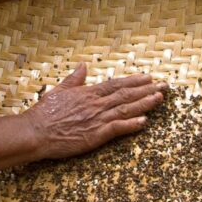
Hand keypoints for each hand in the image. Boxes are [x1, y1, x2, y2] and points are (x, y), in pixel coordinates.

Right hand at [23, 65, 166, 158]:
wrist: (36, 132)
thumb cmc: (44, 113)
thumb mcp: (58, 90)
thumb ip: (74, 79)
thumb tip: (83, 65)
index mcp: (88, 93)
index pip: (116, 84)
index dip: (134, 81)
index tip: (149, 78)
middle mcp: (96, 104)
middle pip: (126, 94)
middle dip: (147, 89)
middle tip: (165, 86)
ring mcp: (97, 119)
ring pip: (126, 109)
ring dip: (145, 103)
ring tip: (160, 98)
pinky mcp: (95, 135)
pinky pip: (117, 128)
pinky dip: (131, 124)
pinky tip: (144, 121)